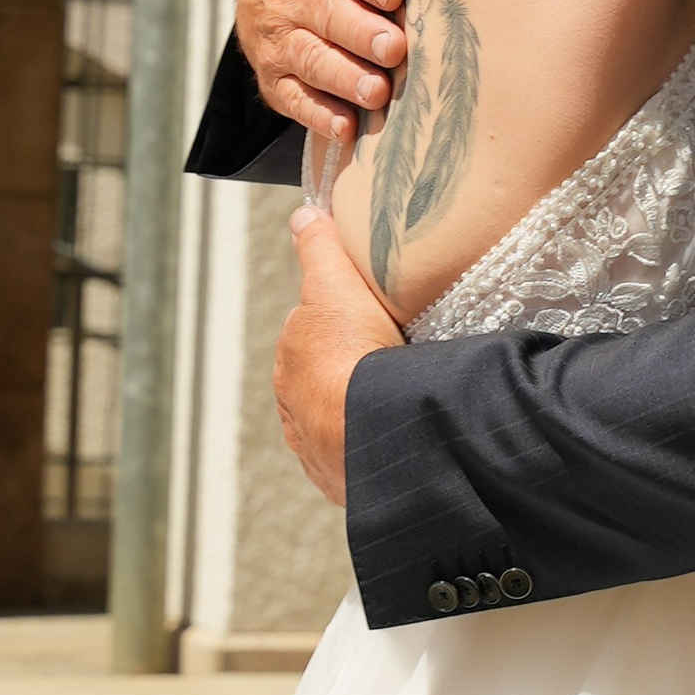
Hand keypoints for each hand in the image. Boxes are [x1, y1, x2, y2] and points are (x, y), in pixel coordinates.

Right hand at [237, 0, 407, 142]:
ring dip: (343, 77)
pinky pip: (292, 99)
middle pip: (324, 13)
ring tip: (377, 92)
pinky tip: (347, 129)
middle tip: (394, 48)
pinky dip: (319, 116)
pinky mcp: (273, 80)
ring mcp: (275, 39)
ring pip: (308, 58)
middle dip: (360, 32)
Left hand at [275, 208, 401, 506]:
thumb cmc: (352, 358)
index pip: (313, 336)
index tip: (373, 323)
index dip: (343, 324)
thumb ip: (319, 249)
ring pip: (340, 419)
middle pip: (326, 379)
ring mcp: (317, 447)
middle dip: (352, 371)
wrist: (370, 429)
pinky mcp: (341, 479)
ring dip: (362, 412)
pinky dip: (372, 447)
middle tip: (395, 361)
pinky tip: (397, 436)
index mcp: (292, 362)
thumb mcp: (336, 286)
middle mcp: (295, 407)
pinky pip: (356, 458)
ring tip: (402, 402)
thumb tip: (304, 215)